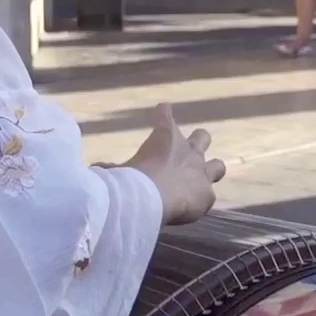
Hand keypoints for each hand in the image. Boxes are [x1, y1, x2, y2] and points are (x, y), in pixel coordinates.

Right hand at [124, 104, 224, 225]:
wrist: (153, 197)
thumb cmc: (132, 177)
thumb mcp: (118, 170)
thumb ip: (113, 169)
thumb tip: (97, 168)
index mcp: (165, 137)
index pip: (164, 115)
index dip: (163, 112)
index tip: (163, 108)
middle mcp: (189, 151)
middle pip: (202, 137)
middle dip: (198, 140)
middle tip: (192, 146)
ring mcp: (202, 173)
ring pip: (218, 165)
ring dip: (211, 169)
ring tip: (205, 178)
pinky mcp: (207, 194)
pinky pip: (208, 195)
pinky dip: (199, 200)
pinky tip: (191, 208)